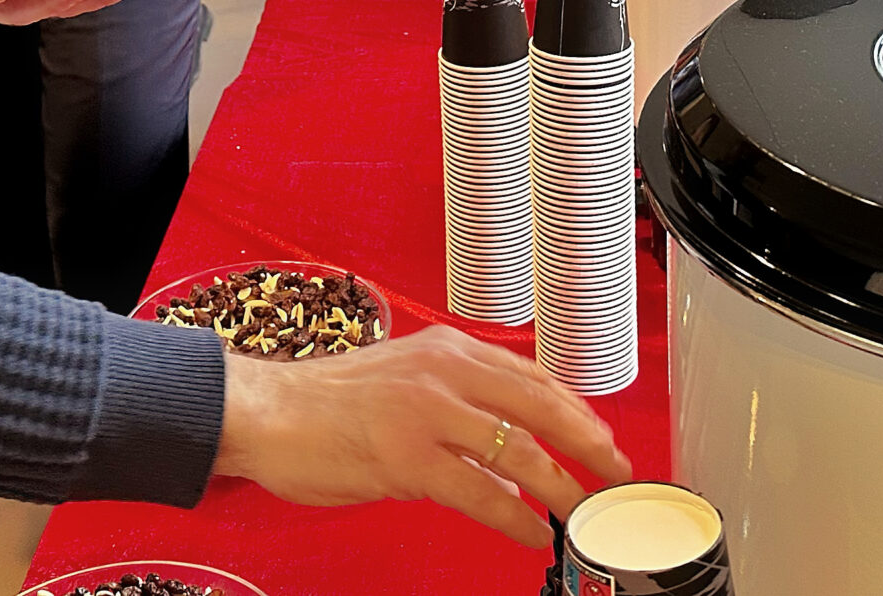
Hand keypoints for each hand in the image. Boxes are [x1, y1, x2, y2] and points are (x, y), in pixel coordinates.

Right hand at [214, 325, 629, 547]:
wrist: (266, 410)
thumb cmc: (324, 401)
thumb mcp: (402, 378)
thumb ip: (455, 404)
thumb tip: (504, 450)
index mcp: (448, 350)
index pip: (532, 376)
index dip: (575, 409)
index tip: (601, 434)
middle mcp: (446, 371)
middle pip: (541, 405)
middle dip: (587, 442)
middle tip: (616, 471)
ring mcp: (428, 413)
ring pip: (518, 449)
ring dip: (559, 484)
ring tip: (580, 509)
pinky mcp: (408, 456)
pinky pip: (479, 492)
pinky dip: (514, 516)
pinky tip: (531, 532)